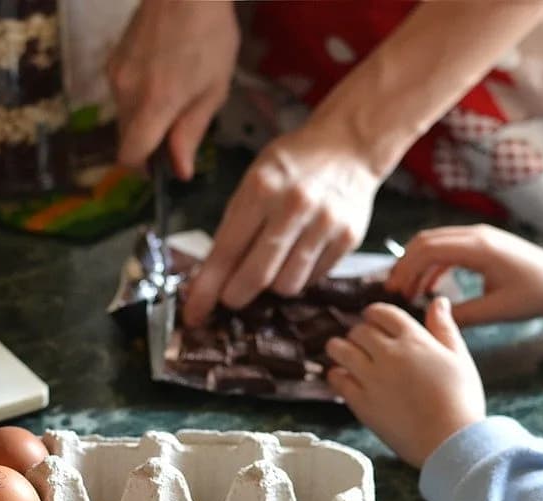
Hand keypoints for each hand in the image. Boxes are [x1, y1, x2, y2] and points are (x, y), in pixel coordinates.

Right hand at [107, 0, 237, 179]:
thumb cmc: (210, 34)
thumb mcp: (213, 89)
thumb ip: (191, 132)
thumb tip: (180, 170)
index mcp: (154, 104)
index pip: (130, 155)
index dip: (143, 168)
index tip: (162, 166)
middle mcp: (126, 93)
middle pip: (126, 138)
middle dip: (148, 142)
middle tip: (178, 128)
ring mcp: (115, 75)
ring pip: (123, 116)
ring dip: (143, 118)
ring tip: (174, 93)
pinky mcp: (112, 60)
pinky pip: (121, 93)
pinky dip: (138, 97)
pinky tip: (161, 75)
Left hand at [182, 120, 379, 326]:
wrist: (349, 145)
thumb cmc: (292, 164)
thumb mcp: (254, 179)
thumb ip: (235, 225)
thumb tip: (212, 277)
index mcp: (261, 189)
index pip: (226, 251)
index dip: (207, 288)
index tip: (194, 314)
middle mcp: (294, 206)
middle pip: (257, 276)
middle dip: (236, 296)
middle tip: (230, 297)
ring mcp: (325, 224)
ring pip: (287, 285)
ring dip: (272, 286)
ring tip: (272, 266)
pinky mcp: (348, 239)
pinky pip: (313, 279)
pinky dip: (299, 276)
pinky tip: (298, 256)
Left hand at [326, 299, 484, 467]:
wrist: (450, 441)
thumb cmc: (461, 401)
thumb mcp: (459, 358)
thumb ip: (444, 328)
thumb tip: (438, 301)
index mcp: (414, 340)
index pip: (382, 312)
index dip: (374, 314)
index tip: (373, 320)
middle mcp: (388, 354)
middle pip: (359, 330)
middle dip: (359, 333)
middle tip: (362, 343)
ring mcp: (371, 378)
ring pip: (340, 350)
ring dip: (340, 348)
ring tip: (344, 354)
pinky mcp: (360, 402)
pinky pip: (336, 379)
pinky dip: (336, 375)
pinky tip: (344, 377)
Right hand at [386, 225, 542, 326]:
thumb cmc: (536, 294)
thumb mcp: (498, 310)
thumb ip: (462, 315)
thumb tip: (430, 320)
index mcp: (479, 248)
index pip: (428, 249)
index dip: (405, 269)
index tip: (393, 292)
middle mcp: (476, 235)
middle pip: (425, 240)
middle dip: (404, 265)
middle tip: (393, 292)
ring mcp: (479, 236)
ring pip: (434, 242)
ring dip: (416, 264)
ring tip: (406, 292)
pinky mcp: (481, 243)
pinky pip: (448, 248)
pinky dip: (432, 264)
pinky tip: (427, 287)